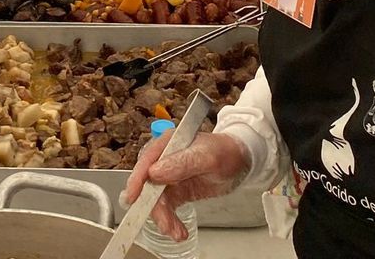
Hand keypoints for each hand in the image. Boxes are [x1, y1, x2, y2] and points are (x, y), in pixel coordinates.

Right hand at [126, 130, 251, 241]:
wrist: (240, 161)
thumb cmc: (226, 151)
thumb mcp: (207, 156)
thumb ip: (182, 163)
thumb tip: (155, 172)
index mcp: (168, 143)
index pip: (146, 161)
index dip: (137, 180)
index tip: (134, 197)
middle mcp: (164, 159)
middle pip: (148, 184)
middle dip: (153, 206)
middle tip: (164, 223)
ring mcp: (169, 176)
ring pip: (156, 200)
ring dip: (163, 217)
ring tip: (176, 231)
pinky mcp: (176, 190)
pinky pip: (167, 207)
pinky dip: (170, 220)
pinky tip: (178, 230)